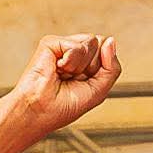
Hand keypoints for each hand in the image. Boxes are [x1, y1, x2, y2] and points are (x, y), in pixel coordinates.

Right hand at [3, 33, 121, 141]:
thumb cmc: (65, 106)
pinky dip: (69, 62)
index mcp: (87, 63)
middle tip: (73, 80)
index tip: (85, 82)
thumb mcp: (100, 90)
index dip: (102, 69)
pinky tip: (57, 70)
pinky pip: (75, 45)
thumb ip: (112, 67)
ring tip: (64, 75)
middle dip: (92, 66)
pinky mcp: (50, 43)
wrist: (41, 111)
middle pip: (100, 44)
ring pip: (91, 42)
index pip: (108, 50)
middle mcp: (75, 52)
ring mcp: (63, 46)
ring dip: (80, 66)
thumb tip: (110, 40)